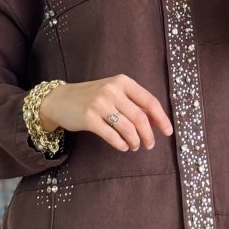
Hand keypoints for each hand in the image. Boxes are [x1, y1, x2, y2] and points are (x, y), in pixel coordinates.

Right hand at [40, 75, 173, 153]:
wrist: (60, 100)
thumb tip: (155, 121)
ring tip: (134, 146)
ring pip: (127, 128)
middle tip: (150, 145)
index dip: (161, 118)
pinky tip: (123, 146)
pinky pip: (112, 136)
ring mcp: (100, 104)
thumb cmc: (92, 97)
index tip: (168, 131)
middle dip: (148, 135)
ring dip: (135, 141)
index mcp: (122, 82)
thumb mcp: (113, 92)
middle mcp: (112, 91)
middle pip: (140, 118)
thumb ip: (133, 103)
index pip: (149, 101)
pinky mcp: (89, 118)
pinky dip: (121, 144)